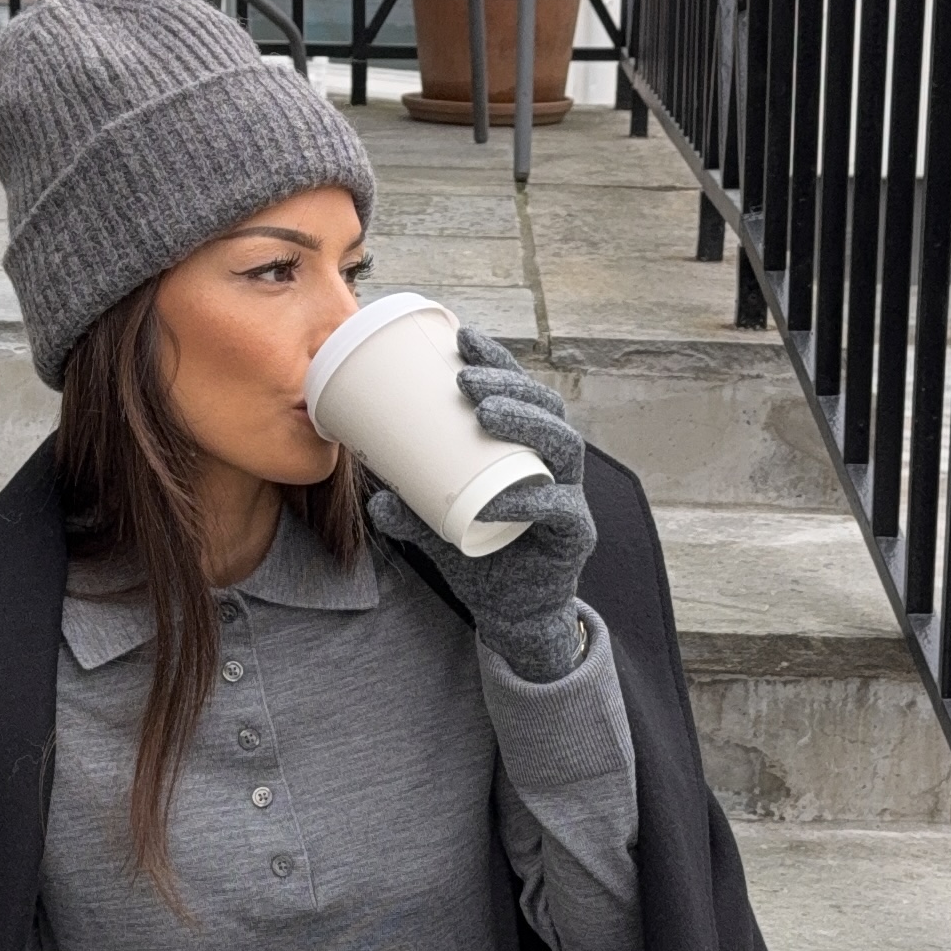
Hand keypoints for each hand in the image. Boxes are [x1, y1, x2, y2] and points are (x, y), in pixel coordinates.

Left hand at [370, 327, 595, 682]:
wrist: (514, 614)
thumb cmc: (483, 555)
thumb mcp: (437, 528)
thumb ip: (410, 512)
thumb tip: (375, 497)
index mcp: (527, 448)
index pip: (521, 391)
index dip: (499, 361)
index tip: (462, 336)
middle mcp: (554, 465)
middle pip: (546, 408)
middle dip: (509, 384)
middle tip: (464, 378)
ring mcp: (570, 496)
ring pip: (563, 446)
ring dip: (526, 422)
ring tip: (484, 412)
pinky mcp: (574, 535)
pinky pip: (559, 508)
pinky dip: (531, 499)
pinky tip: (503, 495)